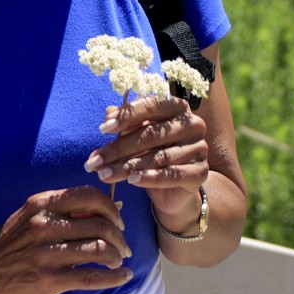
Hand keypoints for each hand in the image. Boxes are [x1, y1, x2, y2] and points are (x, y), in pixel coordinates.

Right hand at [0, 186, 133, 293]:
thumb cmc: (8, 242)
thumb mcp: (31, 216)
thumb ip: (66, 210)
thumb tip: (112, 207)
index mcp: (42, 204)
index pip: (88, 195)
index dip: (110, 206)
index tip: (117, 218)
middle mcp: (45, 225)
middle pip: (100, 225)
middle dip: (119, 236)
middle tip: (123, 245)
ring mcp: (47, 254)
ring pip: (100, 249)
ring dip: (118, 256)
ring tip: (119, 260)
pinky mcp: (50, 280)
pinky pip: (93, 277)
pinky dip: (114, 277)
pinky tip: (121, 275)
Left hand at [85, 96, 208, 224]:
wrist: (175, 187)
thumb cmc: (153, 151)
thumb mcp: (138, 134)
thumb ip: (126, 122)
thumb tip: (108, 113)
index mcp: (178, 106)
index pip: (151, 105)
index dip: (126, 116)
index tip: (102, 128)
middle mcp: (193, 124)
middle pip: (150, 134)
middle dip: (118, 148)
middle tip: (94, 161)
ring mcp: (199, 148)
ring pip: (157, 157)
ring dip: (126, 166)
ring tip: (103, 174)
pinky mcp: (200, 172)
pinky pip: (172, 175)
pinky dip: (150, 177)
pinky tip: (131, 181)